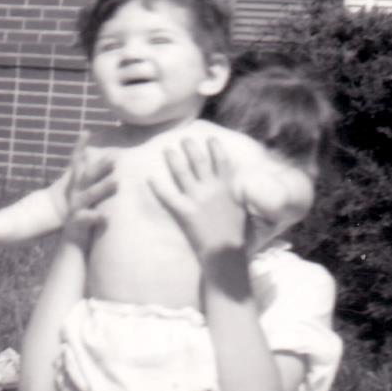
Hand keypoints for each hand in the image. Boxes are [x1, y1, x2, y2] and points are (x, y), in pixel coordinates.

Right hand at [63, 138, 116, 244]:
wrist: (69, 243)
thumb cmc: (83, 219)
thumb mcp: (88, 199)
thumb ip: (97, 184)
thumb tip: (111, 170)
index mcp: (77, 187)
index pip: (77, 163)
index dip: (80, 147)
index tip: (87, 131)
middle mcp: (75, 194)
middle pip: (87, 176)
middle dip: (100, 166)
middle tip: (116, 156)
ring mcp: (75, 208)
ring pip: (89, 195)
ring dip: (103, 187)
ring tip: (117, 182)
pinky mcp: (76, 224)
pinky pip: (86, 219)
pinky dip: (95, 217)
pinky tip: (106, 216)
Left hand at [149, 136, 246, 264]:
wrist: (226, 252)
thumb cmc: (237, 235)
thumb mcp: (242, 209)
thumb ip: (236, 195)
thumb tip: (235, 187)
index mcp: (227, 187)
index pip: (220, 161)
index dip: (215, 148)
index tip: (210, 138)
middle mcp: (211, 188)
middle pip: (198, 161)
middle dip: (191, 148)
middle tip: (183, 139)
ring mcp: (196, 199)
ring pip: (182, 173)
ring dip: (173, 159)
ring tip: (167, 150)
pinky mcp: (183, 211)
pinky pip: (167, 196)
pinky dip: (157, 187)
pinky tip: (150, 178)